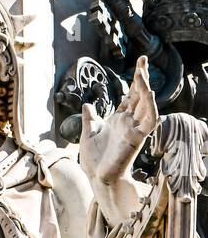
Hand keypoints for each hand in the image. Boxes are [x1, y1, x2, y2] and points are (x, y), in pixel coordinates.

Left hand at [79, 55, 158, 186]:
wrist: (96, 178)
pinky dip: (150, 108)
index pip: (130, 95)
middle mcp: (128, 122)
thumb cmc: (94, 160)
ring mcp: (133, 130)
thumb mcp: (88, 134)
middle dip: (142, 77)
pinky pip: (148, 122)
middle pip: (139, 95)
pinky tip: (149, 94)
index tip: (140, 63)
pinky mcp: (136, 139)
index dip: (135, 79)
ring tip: (142, 73)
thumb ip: (89, 118)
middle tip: (144, 60)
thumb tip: (87, 104)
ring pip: (145, 105)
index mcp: (118, 119)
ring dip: (145, 89)